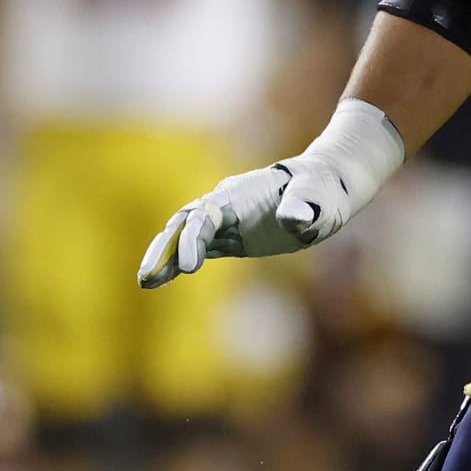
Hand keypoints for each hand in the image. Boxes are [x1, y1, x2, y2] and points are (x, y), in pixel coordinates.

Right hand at [137, 99, 404, 289]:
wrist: (324, 187)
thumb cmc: (322, 190)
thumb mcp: (318, 197)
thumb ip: (302, 206)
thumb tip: (293, 218)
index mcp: (239, 195)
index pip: (205, 216)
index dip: (194, 240)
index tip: (189, 267)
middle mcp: (225, 206)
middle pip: (184, 225)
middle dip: (165, 250)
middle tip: (148, 278)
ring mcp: (226, 222)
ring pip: (185, 238)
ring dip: (165, 259)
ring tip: (146, 283)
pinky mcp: (231, 238)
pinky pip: (198, 250)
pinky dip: (177, 264)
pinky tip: (159, 281)